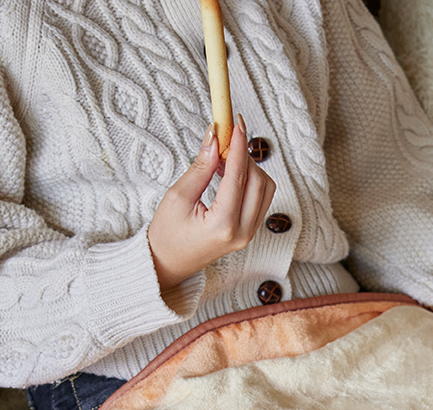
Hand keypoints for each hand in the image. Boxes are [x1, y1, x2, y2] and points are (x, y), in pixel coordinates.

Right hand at [147, 116, 275, 291]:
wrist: (168, 263)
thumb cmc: (167, 234)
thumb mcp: (177, 197)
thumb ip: (200, 167)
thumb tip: (215, 137)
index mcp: (222, 225)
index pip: (239, 177)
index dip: (239, 146)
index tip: (237, 122)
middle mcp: (241, 232)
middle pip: (259, 182)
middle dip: (244, 156)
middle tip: (224, 140)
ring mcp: (248, 234)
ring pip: (265, 190)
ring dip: (249, 168)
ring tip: (222, 160)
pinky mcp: (249, 232)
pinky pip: (260, 200)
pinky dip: (249, 181)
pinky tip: (228, 173)